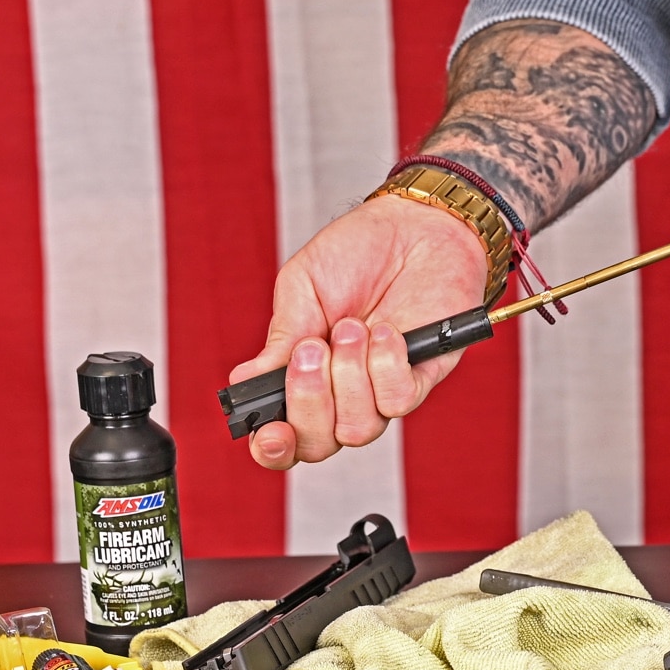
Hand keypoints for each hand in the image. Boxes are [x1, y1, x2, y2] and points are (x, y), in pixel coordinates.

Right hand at [229, 196, 488, 468]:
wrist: (415, 223)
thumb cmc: (358, 252)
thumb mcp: (302, 288)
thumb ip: (280, 338)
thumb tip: (246, 381)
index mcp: (306, 375)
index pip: (286, 435)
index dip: (272, 446)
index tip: (266, 431)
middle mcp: (344, 392)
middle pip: (319, 443)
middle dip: (308, 403)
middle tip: (310, 351)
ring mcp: (383, 389)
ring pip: (358, 429)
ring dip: (348, 377)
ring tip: (351, 327)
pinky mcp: (423, 377)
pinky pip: (398, 401)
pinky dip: (386, 366)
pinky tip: (385, 331)